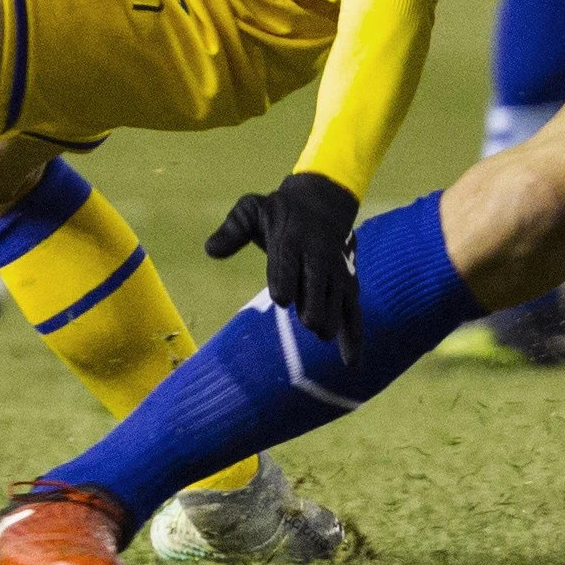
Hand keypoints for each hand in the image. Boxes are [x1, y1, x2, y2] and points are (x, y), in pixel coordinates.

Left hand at [206, 172, 362, 348]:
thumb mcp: (252, 209)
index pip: (289, 265)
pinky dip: (353, 339)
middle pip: (317, 288)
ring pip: (337, 304)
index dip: (286, 283)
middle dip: (312, 307)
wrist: (326, 200)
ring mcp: (337, 274)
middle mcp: (318, 258)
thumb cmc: (280, 212)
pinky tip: (351, 364)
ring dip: (330, 321)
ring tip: (320, 334)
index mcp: (292, 241)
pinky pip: (354, 314)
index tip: (282, 298)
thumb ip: (233, 230)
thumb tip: (210, 250)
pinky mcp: (349, 287)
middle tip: (305, 319)